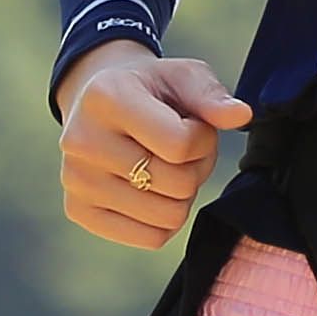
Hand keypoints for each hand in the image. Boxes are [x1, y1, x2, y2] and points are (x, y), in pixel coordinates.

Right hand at [58, 41, 251, 250]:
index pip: (180, 146)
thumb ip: (213, 96)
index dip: (203, 140)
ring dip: (182, 196)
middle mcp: (81, 141)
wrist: (98, 104)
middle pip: (176, 185)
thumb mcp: (183, 77)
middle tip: (183, 150)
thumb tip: (241, 116)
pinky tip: (152, 190)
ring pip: (167, 217)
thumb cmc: (150, 90)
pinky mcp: (78, 210)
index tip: (193, 125)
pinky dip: (164, 220)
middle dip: (196, 168)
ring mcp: (76, 180)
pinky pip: (150, 238)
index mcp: (106, 98)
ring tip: (168, 167)